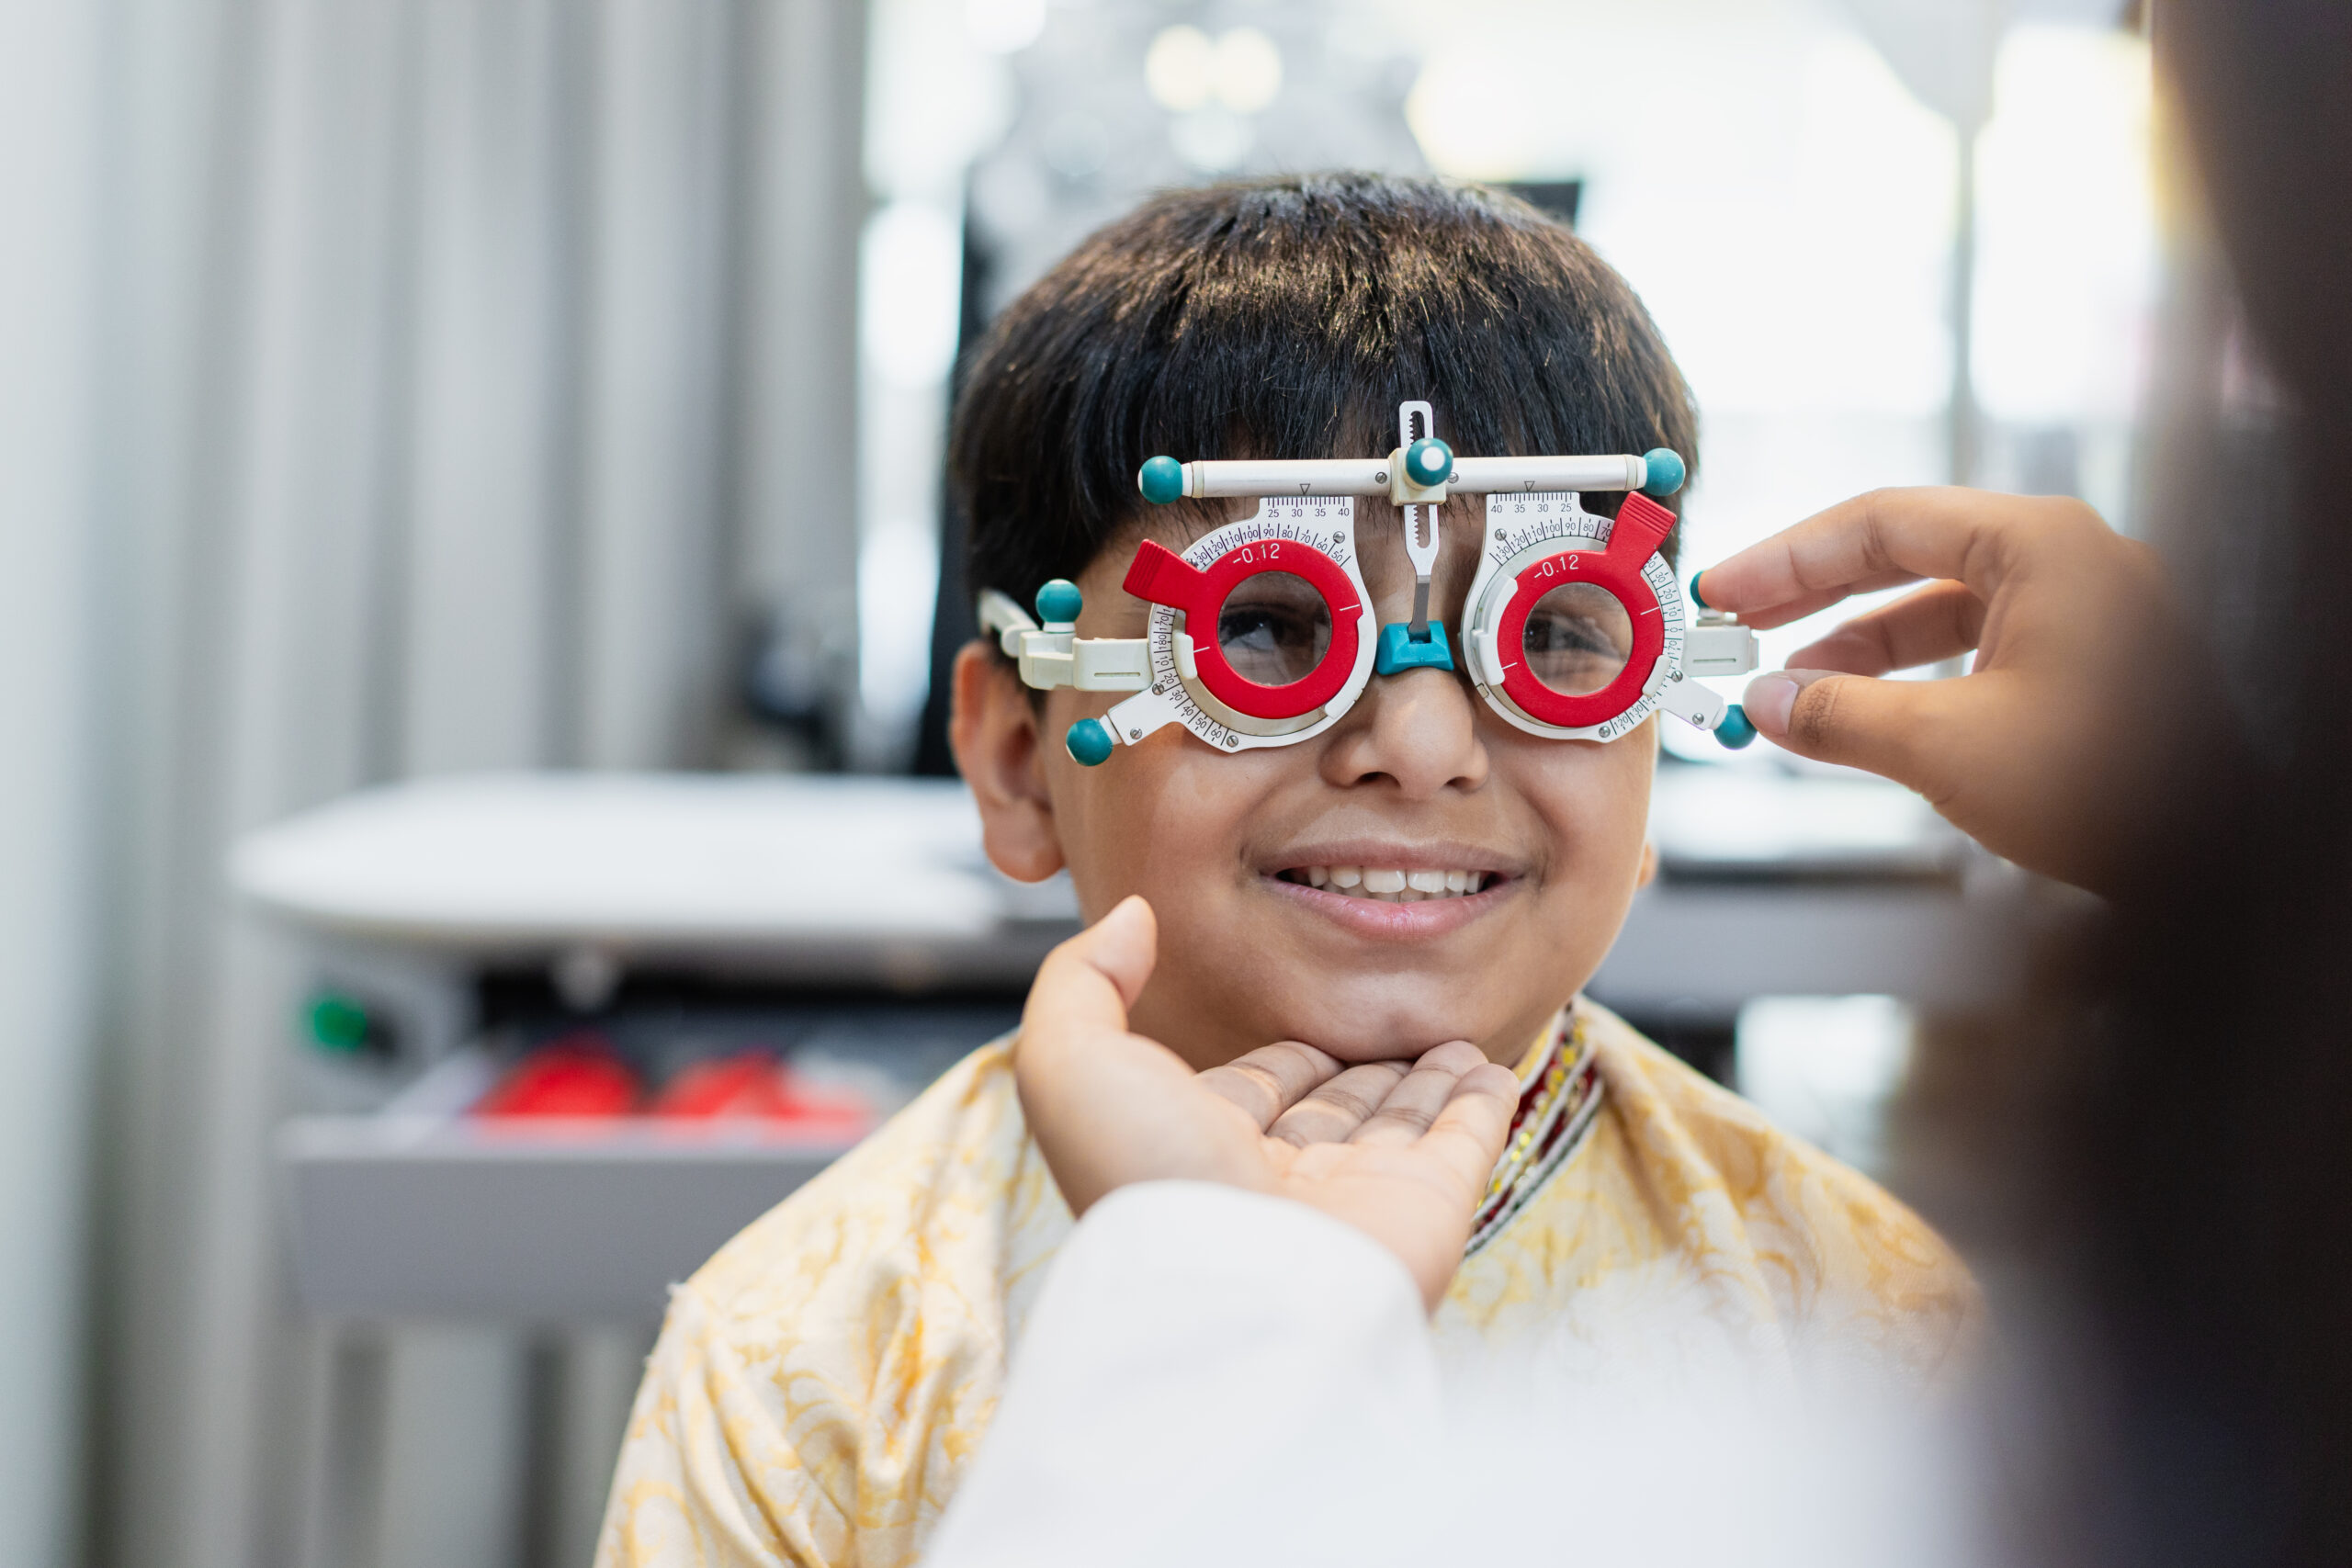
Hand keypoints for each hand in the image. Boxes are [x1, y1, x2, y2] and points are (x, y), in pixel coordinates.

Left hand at [1014, 896, 1521, 1310]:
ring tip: (1454, 1039)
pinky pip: (1464, 1144)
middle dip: (1361, 1069)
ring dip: (1428, 1080)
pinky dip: (1484, 1104)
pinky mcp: (1427, 1209)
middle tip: (1394, 1025)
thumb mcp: (1073, 1063)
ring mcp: (1357, 1199)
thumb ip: (1085, 981)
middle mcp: (1277, 1181)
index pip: (1253, 1088)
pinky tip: (1493, 1067)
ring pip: (1398, 1124)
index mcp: (1198, 1151)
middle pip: (1332, 1111)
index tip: (1312, 1017)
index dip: (1282, 1054)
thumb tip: (1131, 916)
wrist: (1235, 1294)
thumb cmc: (1147, 1182)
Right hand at [1694, 487, 2191, 895]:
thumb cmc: (2114, 788)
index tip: (1726, 590)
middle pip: (1908, 552)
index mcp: (2040, 545)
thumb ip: (1839, 715)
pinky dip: (1912, 671)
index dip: (1787, 559)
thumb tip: (1765, 703)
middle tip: (1739, 623)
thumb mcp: (1946, 747)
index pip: (1881, 522)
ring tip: (1792, 686)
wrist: (2217, 856)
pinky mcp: (2089, 659)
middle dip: (1815, 594)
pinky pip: (1977, 643)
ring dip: (1858, 643)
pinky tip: (1863, 708)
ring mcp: (2084, 608)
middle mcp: (2066, 559)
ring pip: (1941, 602)